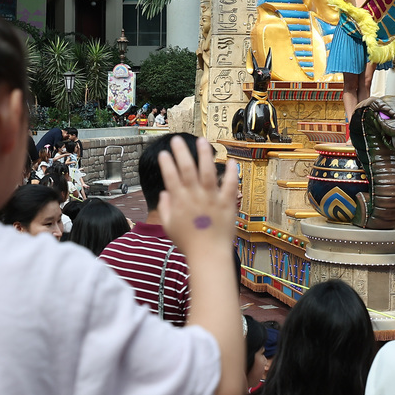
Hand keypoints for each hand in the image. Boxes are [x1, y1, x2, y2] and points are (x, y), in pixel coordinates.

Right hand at [156, 136, 237, 260]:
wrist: (208, 255)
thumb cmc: (188, 243)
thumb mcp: (169, 227)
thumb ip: (165, 208)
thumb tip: (164, 193)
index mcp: (180, 202)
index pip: (170, 177)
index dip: (166, 164)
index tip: (163, 154)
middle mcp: (195, 197)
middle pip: (187, 169)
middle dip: (181, 153)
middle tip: (177, 140)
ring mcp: (212, 199)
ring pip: (208, 172)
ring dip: (204, 155)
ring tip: (202, 141)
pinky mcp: (227, 204)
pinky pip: (230, 185)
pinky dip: (231, 173)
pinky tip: (231, 161)